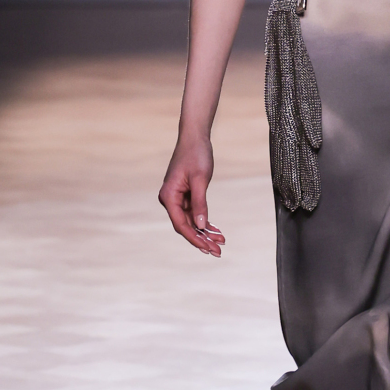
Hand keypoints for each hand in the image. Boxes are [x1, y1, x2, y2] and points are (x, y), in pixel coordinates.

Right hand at [159, 137, 223, 256]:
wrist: (195, 138)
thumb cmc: (196, 155)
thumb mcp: (200, 179)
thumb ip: (200, 203)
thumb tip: (201, 226)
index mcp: (168, 196)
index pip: (181, 224)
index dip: (195, 239)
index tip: (208, 249)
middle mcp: (169, 199)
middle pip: (186, 226)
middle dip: (202, 239)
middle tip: (218, 252)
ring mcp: (176, 198)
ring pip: (191, 221)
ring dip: (205, 232)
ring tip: (220, 243)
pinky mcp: (184, 195)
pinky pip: (194, 213)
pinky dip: (205, 222)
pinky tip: (216, 231)